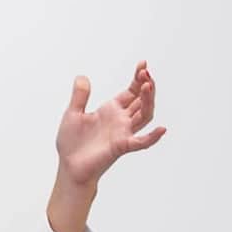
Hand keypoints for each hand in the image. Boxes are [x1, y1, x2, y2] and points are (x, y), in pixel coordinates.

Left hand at [54, 62, 164, 187]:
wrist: (69, 166)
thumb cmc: (72, 143)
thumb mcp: (72, 114)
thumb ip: (79, 96)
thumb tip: (82, 77)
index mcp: (111, 110)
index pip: (131, 91)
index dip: (138, 78)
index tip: (143, 64)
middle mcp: (121, 120)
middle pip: (142, 100)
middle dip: (146, 86)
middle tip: (145, 73)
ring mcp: (123, 133)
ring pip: (145, 115)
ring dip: (149, 101)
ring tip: (148, 86)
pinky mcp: (121, 146)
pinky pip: (141, 142)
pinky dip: (152, 137)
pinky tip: (162, 129)